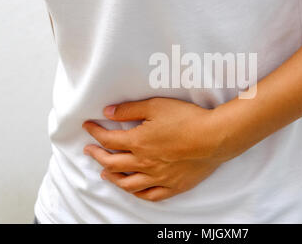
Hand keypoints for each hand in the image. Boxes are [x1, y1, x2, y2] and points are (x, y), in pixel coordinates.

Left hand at [82, 98, 226, 201]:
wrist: (214, 138)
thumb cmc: (187, 119)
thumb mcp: (156, 106)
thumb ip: (129, 110)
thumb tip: (108, 112)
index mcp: (138, 142)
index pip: (108, 139)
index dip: (94, 132)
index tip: (88, 127)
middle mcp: (144, 162)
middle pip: (112, 162)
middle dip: (96, 155)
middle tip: (88, 150)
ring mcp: (158, 177)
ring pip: (127, 183)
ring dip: (112, 177)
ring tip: (104, 172)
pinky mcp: (172, 185)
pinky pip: (150, 195)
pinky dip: (137, 193)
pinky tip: (133, 189)